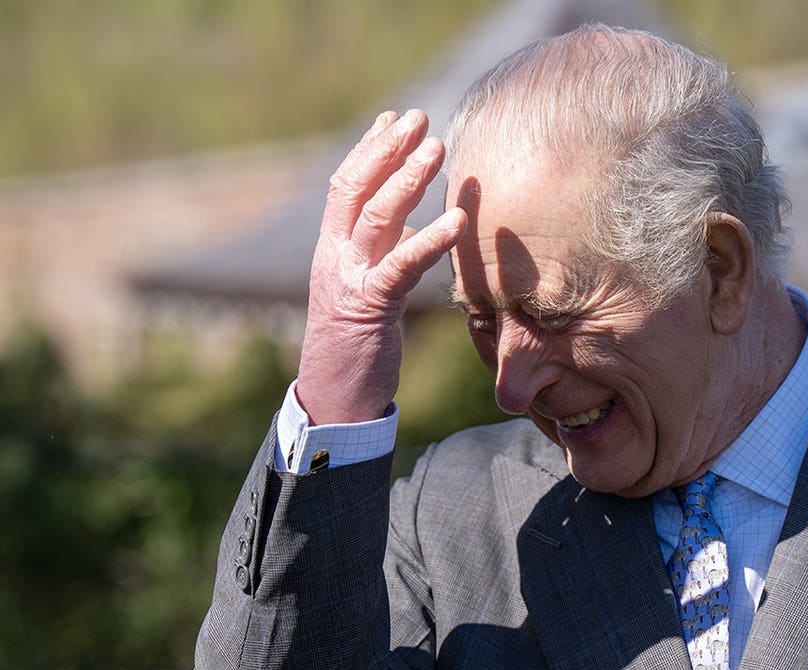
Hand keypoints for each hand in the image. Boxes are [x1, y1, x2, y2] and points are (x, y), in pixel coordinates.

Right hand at [296, 109, 465, 424]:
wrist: (334, 396)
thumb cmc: (355, 345)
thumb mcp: (366, 290)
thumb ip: (381, 255)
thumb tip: (407, 227)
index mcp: (333, 249)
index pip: (345, 187)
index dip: (369, 150)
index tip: (392, 119)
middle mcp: (336, 256)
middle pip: (358, 188)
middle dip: (389, 149)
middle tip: (420, 118)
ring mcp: (350, 279)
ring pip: (378, 217)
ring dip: (408, 179)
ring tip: (437, 148)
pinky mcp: (371, 307)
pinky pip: (401, 265)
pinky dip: (430, 240)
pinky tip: (457, 221)